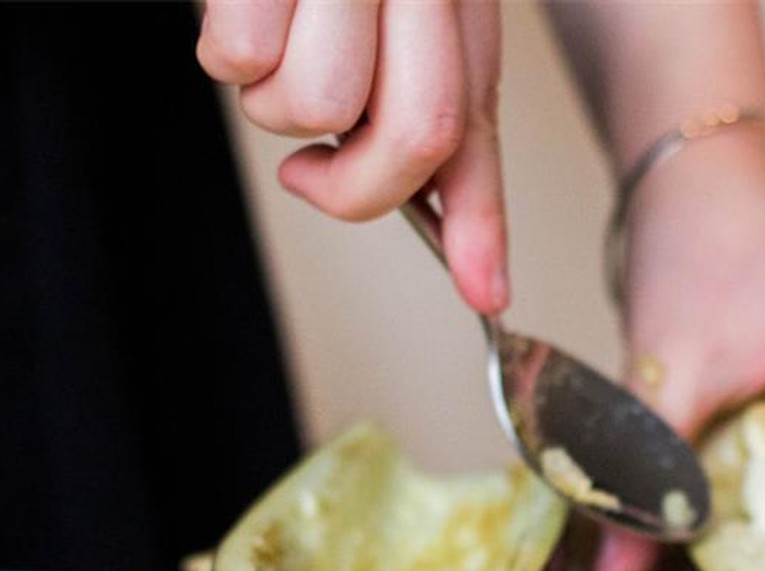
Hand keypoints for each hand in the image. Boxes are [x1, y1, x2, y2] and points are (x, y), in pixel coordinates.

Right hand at [196, 0, 508, 312]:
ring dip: (274, 99)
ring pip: (315, 106)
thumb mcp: (420, 31)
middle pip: (414, 138)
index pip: (480, 132)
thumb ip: (449, 138)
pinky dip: (224, 48)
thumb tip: (482, 278)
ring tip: (279, 36)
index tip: (489, 296)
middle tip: (311, 169)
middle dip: (352, 184)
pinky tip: (246, 3)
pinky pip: (240, 59)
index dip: (483, 227)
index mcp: (461, 14)